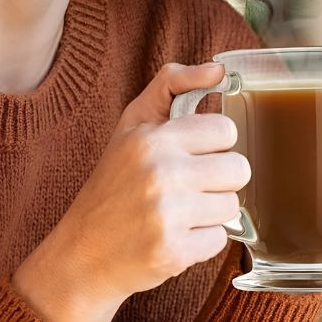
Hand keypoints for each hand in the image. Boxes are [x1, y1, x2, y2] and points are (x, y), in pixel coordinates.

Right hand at [39, 62, 249, 305]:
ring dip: (211, 211)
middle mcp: (161, 173)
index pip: (224, 130)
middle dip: (218, 179)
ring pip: (232, 205)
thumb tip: (219, 70)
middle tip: (188, 186)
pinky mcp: (174, 252)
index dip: (212, 144)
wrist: (84, 251)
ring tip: (178, 212)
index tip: (192, 153)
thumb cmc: (112, 184)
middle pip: (238, 169)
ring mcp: (168, 215)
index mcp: (152, 138)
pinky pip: (220, 239)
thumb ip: (171, 86)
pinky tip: (174, 235)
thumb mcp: (132, 125)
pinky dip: (201, 241)